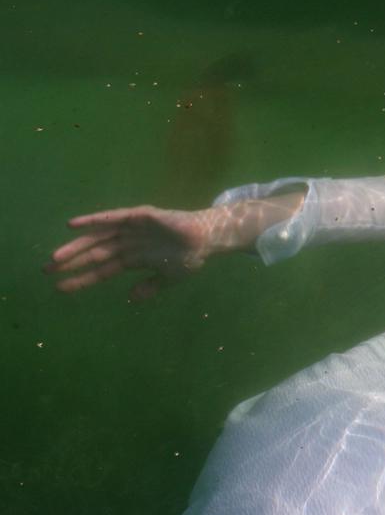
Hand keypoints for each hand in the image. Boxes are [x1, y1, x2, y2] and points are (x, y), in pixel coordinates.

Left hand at [45, 205, 222, 300]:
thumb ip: (150, 286)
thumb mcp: (169, 277)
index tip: (60, 288)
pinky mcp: (138, 216)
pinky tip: (74, 225)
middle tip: (46, 271)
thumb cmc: (190, 257)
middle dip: (70, 262)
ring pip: (97, 238)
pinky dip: (93, 220)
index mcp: (131, 259)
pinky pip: (112, 218)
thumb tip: (132, 298)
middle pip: (93, 253)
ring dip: (76, 246)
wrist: (208, 240)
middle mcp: (126, 243)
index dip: (81, 278)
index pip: (100, 270)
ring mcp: (130, 229)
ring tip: (56, 257)